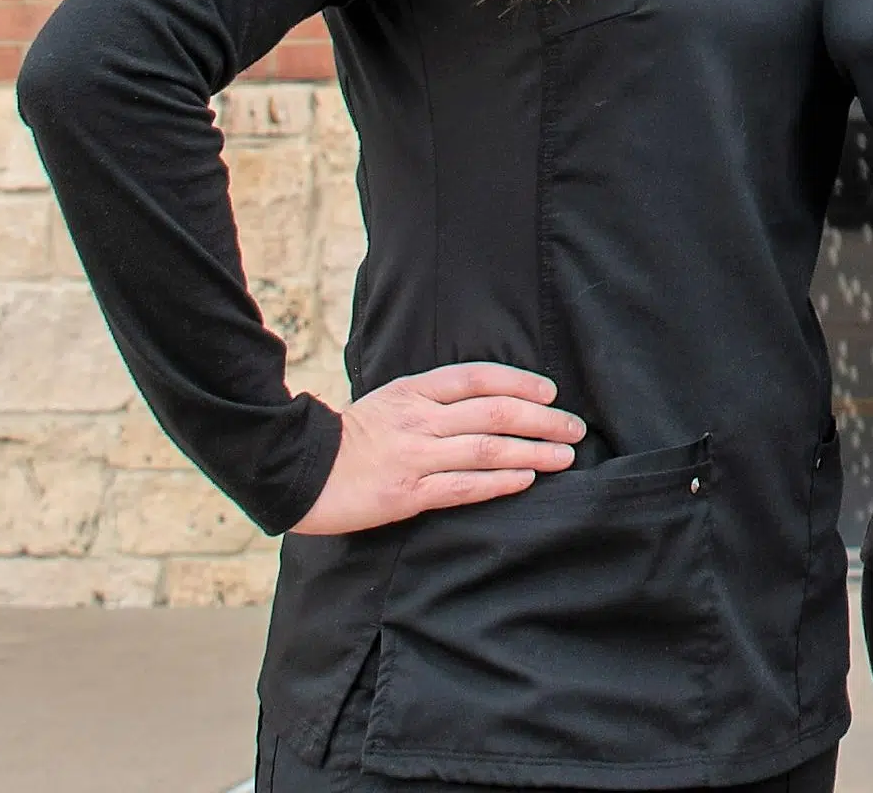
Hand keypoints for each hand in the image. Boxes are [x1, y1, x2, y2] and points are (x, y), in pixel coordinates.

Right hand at [289, 362, 584, 535]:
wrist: (299, 473)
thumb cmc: (350, 437)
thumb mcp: (389, 401)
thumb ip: (432, 399)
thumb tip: (488, 399)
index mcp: (413, 391)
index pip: (478, 378)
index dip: (521, 383)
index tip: (550, 392)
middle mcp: (418, 419)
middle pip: (495, 413)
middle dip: (543, 420)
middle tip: (574, 427)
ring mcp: (414, 457)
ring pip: (487, 450)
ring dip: (534, 452)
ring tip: (563, 456)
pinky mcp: (408, 494)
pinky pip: (464, 486)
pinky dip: (500, 481)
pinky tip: (526, 478)